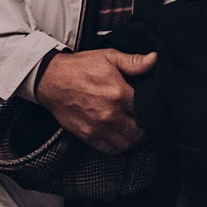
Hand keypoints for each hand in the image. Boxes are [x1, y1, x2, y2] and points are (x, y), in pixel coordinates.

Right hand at [36, 49, 156, 154]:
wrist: (51, 79)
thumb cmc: (80, 67)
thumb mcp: (108, 57)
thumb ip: (134, 62)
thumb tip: (155, 59)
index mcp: (119, 94)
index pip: (146, 111)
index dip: (153, 112)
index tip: (154, 111)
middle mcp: (110, 114)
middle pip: (140, 133)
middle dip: (146, 130)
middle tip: (147, 125)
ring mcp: (98, 127)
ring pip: (127, 144)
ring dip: (134, 141)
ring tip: (135, 132)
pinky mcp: (88, 135)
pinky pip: (110, 150)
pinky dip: (119, 147)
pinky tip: (121, 138)